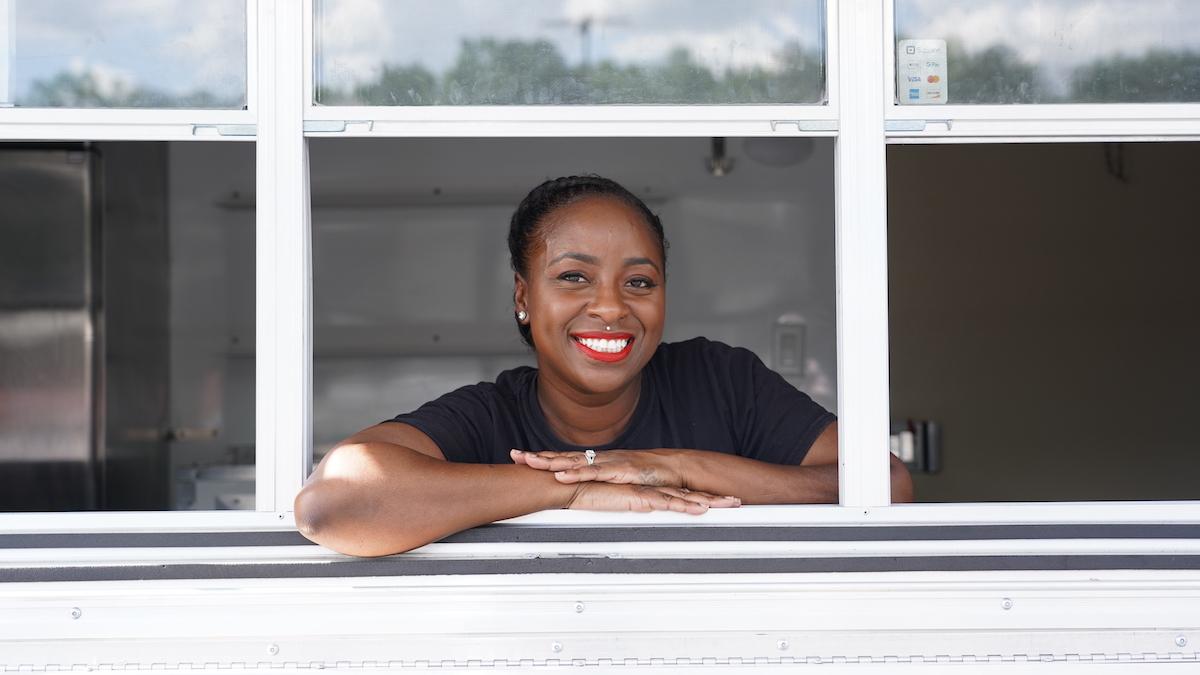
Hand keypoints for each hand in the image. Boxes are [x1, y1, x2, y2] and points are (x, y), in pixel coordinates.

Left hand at [511, 448, 684, 486]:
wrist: (674, 468)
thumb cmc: (647, 475)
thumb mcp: (617, 481)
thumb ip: (600, 484)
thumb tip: (582, 490)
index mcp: (597, 461)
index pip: (564, 458)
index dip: (542, 458)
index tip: (520, 457)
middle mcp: (600, 459)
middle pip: (563, 456)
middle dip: (539, 457)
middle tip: (516, 456)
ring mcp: (609, 463)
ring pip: (575, 462)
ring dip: (552, 462)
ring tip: (532, 463)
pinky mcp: (621, 471)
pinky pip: (595, 473)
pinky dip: (577, 473)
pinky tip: (563, 475)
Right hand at [565, 481, 739, 513]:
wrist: (572, 485)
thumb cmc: (588, 493)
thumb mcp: (614, 504)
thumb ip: (626, 510)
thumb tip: (634, 518)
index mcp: (647, 491)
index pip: (679, 495)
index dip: (700, 498)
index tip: (719, 502)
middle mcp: (651, 489)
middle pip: (689, 495)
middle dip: (714, 498)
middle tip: (735, 502)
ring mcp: (647, 492)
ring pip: (684, 498)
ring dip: (709, 501)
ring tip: (730, 505)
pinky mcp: (638, 497)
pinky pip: (667, 503)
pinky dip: (685, 506)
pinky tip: (701, 509)